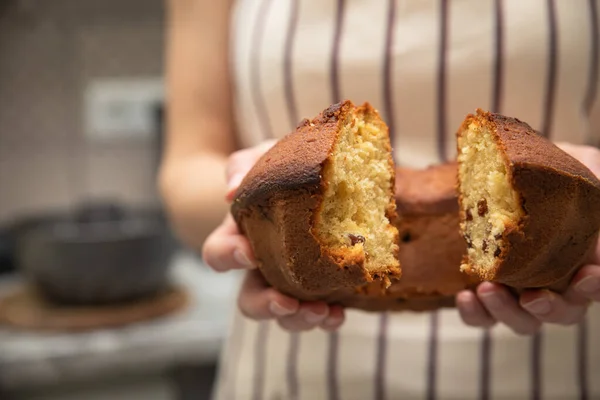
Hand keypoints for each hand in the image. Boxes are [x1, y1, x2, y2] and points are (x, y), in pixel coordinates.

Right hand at [202, 141, 344, 331]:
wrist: (323, 174)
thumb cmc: (283, 166)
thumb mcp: (265, 156)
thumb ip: (245, 165)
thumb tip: (231, 190)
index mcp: (241, 237)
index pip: (219, 255)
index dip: (228, 257)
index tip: (250, 252)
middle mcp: (262, 267)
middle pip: (249, 300)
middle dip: (264, 305)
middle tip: (285, 301)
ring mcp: (292, 282)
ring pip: (284, 315)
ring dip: (298, 319)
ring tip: (321, 311)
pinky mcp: (321, 289)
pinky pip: (319, 314)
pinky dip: (327, 318)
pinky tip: (339, 312)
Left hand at [456, 143, 599, 333]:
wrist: (502, 170)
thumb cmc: (551, 169)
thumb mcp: (580, 164)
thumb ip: (595, 178)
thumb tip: (599, 190)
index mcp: (583, 260)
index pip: (595, 285)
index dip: (595, 285)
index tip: (586, 274)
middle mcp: (555, 283)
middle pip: (563, 313)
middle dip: (550, 308)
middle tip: (532, 297)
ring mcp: (519, 290)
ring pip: (523, 321)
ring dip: (508, 312)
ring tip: (488, 290)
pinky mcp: (486, 291)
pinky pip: (482, 317)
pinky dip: (476, 314)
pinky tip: (467, 296)